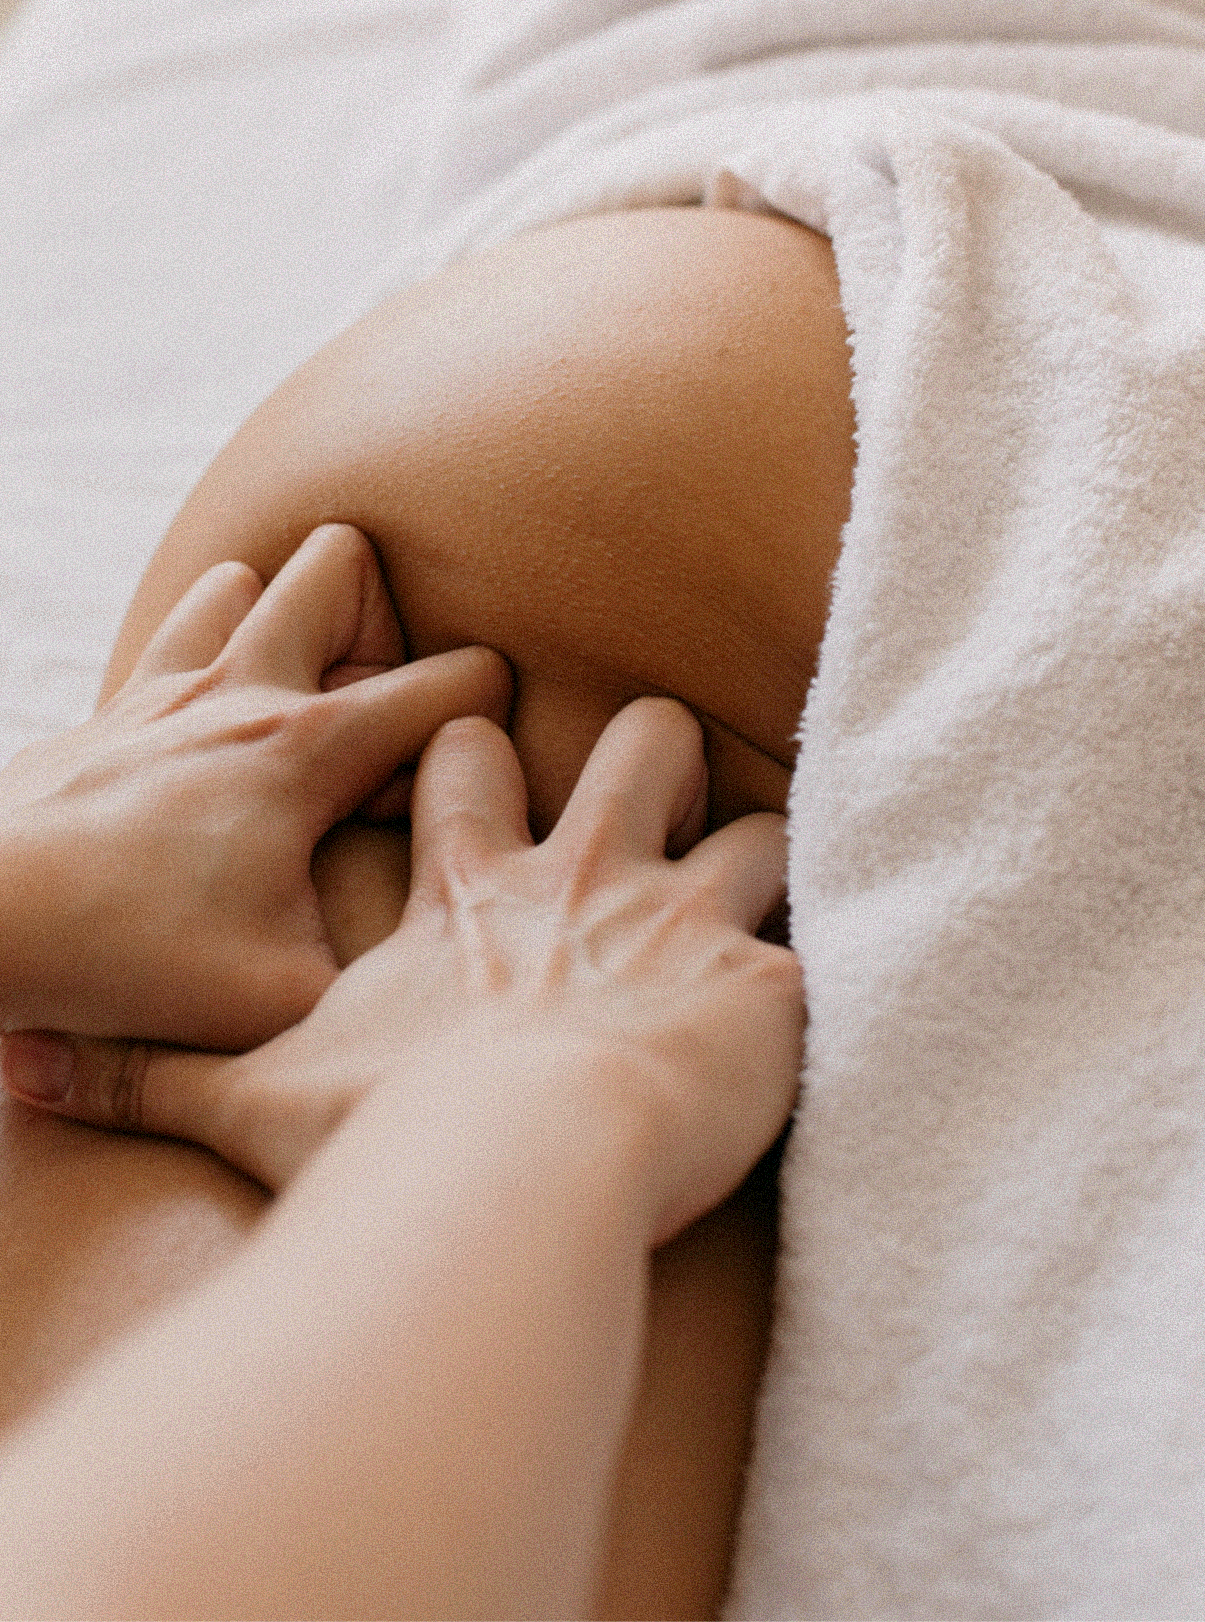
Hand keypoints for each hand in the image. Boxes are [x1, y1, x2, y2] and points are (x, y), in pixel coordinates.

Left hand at [0, 524, 510, 1049]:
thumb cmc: (127, 957)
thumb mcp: (281, 1002)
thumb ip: (379, 992)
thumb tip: (432, 995)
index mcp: (307, 746)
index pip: (459, 681)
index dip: (491, 723)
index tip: (457, 793)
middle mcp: (240, 690)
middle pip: (342, 563)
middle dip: (380, 626)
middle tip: (367, 726)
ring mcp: (163, 692)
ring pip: (241, 580)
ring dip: (279, 629)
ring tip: (289, 721)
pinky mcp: (105, 717)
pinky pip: (168, 644)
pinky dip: (203, 669)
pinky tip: (205, 760)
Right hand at [2, 698, 802, 1243]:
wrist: (511, 1169)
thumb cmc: (384, 1133)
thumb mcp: (246, 1096)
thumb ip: (143, 1074)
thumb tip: (11, 1069)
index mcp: (473, 894)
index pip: (468, 769)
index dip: (473, 746)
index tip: (480, 742)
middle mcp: (584, 880)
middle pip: (638, 747)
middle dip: (650, 750)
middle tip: (654, 783)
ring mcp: (681, 918)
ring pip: (752, 821)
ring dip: (758, 848)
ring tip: (763, 885)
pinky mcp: (761, 983)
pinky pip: (824, 938)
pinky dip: (827, 959)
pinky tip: (836, 984)